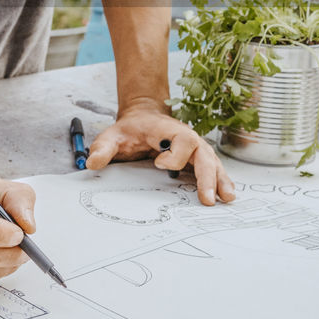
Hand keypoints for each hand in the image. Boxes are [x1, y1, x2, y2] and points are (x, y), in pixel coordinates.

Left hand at [85, 100, 235, 205]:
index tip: (159, 165)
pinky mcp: (195, 160)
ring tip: (226, 199)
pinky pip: (211, 169)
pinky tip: (225, 196)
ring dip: (220, 180)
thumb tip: (92, 164)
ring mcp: (193, 149)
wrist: (142, 119)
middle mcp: (186, 138)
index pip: (182, 140)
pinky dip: (219, 181)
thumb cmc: (129, 129)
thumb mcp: (111, 136)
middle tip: (208, 199)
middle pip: (204, 154)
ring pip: (212, 162)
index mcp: (168, 130)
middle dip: (207, 176)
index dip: (175, 155)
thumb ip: (103, 148)